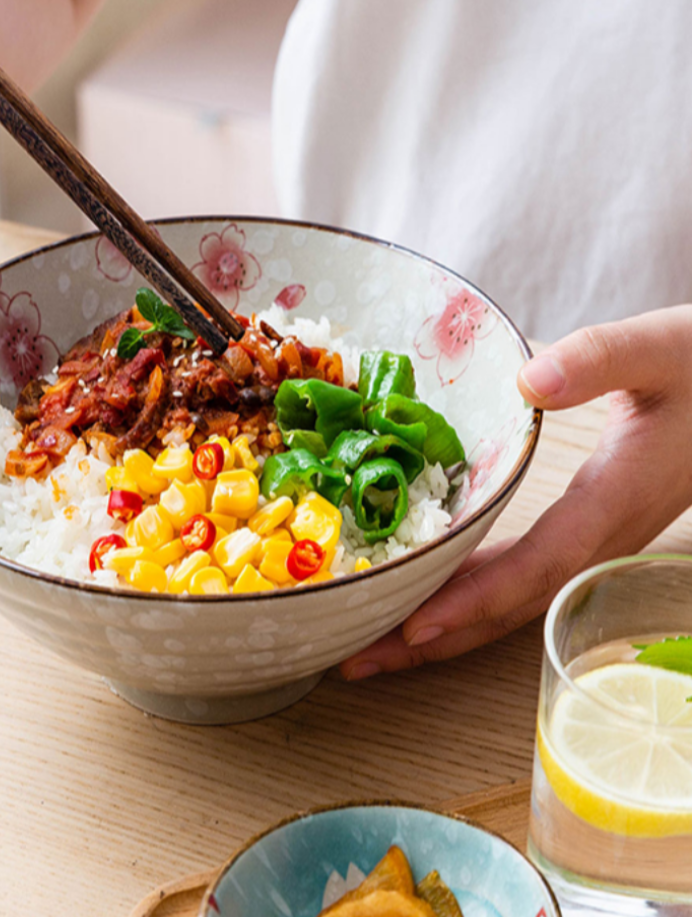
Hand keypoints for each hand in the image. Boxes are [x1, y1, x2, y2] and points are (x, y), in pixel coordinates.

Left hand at [341, 304, 691, 679]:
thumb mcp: (658, 352)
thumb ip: (600, 360)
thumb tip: (530, 380)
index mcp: (611, 501)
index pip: (536, 566)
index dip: (474, 601)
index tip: (412, 626)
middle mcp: (597, 539)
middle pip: (509, 607)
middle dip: (432, 640)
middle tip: (355, 661)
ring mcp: (588, 543)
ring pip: (509, 603)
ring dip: (440, 629)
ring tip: (370, 645)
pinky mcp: (580, 531)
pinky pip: (515, 578)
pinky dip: (464, 596)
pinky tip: (422, 595)